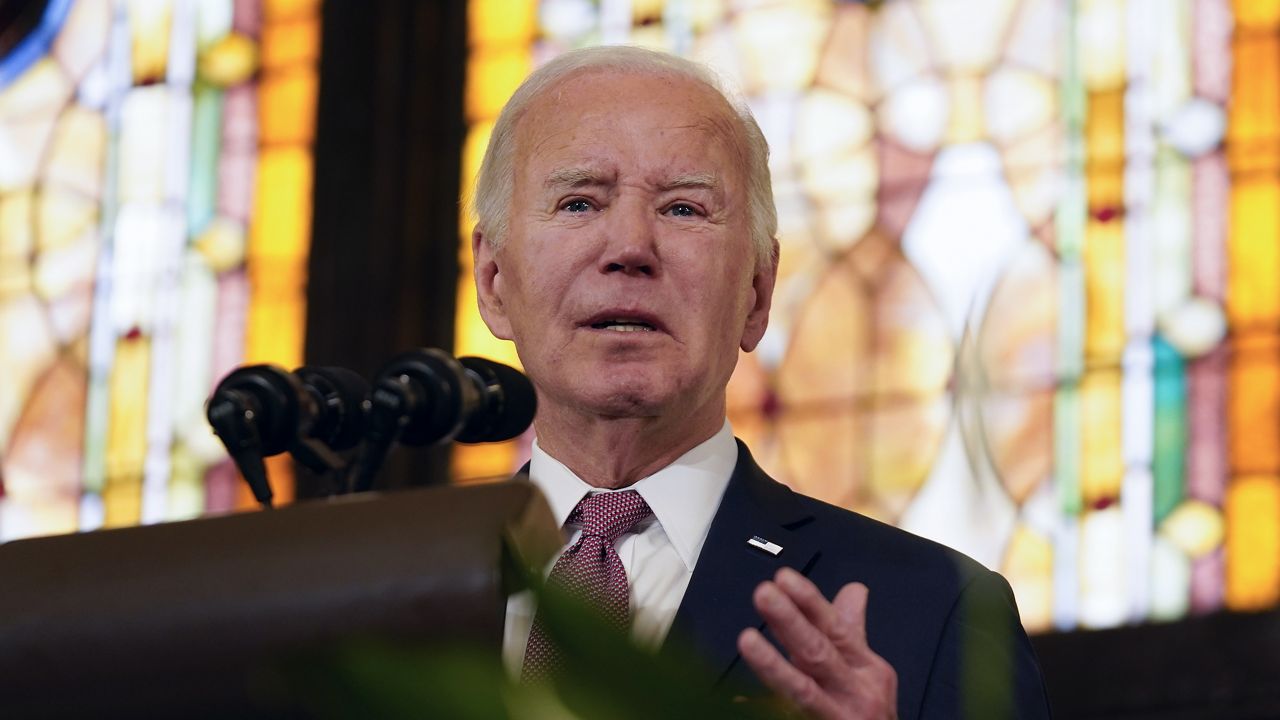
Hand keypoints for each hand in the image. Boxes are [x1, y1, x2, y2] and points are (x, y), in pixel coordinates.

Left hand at [738, 568, 897, 719]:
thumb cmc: (869, 712)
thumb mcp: (870, 671)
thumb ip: (853, 630)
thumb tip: (853, 590)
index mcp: (865, 668)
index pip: (835, 627)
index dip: (810, 601)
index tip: (784, 578)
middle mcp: (853, 693)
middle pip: (817, 652)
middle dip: (791, 622)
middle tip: (764, 594)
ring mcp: (835, 718)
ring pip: (800, 691)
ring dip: (773, 664)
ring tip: (747, 639)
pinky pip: (788, 717)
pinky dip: (762, 708)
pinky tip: (739, 700)